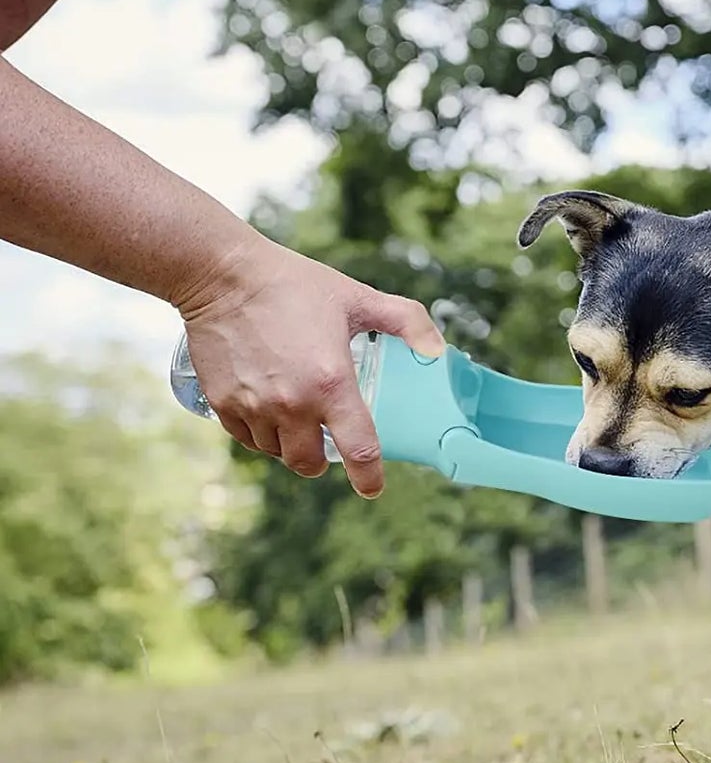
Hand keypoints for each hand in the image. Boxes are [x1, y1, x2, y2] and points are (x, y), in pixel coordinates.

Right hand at [177, 233, 443, 496]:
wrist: (221, 274)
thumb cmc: (293, 284)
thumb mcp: (357, 297)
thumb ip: (406, 321)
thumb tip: (438, 350)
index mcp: (331, 384)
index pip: (359, 450)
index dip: (370, 478)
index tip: (373, 488)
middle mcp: (292, 404)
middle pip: (309, 464)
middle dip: (321, 461)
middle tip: (326, 441)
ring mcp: (254, 407)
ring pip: (277, 453)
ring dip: (289, 445)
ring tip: (294, 417)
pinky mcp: (222, 404)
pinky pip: (247, 439)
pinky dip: (260, 435)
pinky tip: (266, 411)